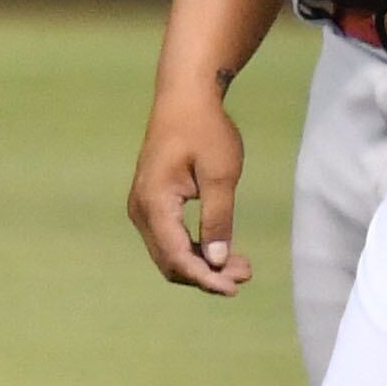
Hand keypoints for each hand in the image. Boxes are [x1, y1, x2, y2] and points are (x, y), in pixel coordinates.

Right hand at [126, 85, 252, 294]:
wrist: (185, 98)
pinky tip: (224, 252)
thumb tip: (218, 262)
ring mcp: (143, 207)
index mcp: (154, 202)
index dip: (205, 278)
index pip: (176, 256)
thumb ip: (218, 219)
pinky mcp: (152, 204)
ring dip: (203, 264)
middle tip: (246, 275)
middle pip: (170, 261)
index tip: (234, 288)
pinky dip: (196, 249)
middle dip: (206, 275)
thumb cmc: (205, 129)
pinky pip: (170, 238)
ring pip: (169, 253)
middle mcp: (141, 209)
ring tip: (242, 267)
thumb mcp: (220, 174)